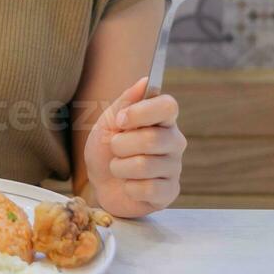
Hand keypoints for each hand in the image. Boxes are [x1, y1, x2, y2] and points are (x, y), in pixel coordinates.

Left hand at [83, 78, 185, 218]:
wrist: (99, 182)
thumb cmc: (106, 148)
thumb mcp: (108, 122)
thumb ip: (126, 101)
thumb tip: (146, 81)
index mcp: (162, 119)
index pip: (168, 106)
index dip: (141, 112)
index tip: (120, 120)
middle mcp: (174, 141)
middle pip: (153, 139)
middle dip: (121, 145)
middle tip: (114, 148)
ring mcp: (174, 168)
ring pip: (145, 165)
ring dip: (120, 167)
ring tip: (119, 168)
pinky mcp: (169, 192)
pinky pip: (148, 189)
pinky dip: (129, 187)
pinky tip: (129, 185)